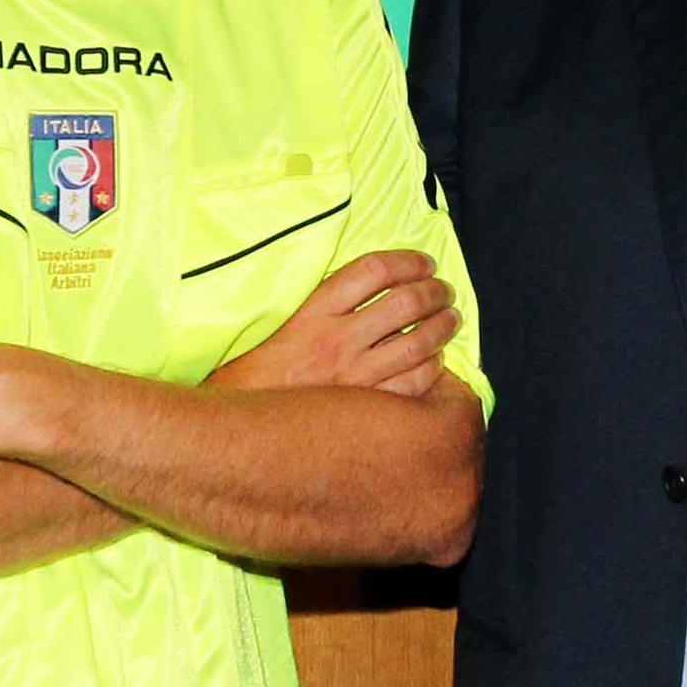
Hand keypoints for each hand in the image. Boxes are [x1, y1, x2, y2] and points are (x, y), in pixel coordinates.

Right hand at [211, 250, 457, 396]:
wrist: (236, 426)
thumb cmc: (256, 373)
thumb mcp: (280, 322)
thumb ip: (323, 302)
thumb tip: (371, 283)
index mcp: (313, 312)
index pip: (374, 270)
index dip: (408, 261)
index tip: (423, 262)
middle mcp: (336, 341)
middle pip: (406, 302)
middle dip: (436, 292)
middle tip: (444, 291)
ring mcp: (353, 377)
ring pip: (418, 343)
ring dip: (443, 326)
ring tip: (450, 319)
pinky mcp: (363, 409)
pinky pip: (414, 384)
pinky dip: (433, 368)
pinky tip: (435, 361)